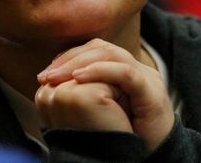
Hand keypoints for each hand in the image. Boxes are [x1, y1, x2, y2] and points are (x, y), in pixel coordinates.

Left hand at [36, 38, 174, 149]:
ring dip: (79, 62)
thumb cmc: (122, 139)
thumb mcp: (97, 112)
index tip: (45, 74)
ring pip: (111, 54)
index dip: (68, 57)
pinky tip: (78, 78)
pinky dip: (100, 71)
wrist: (154, 159)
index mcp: (122, 71)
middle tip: (46, 76)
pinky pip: (125, 73)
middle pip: (100, 48)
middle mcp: (136, 70)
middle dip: (69, 58)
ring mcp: (146, 78)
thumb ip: (80, 95)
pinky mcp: (152, 92)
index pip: (93, 50)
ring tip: (57, 76)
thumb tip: (48, 86)